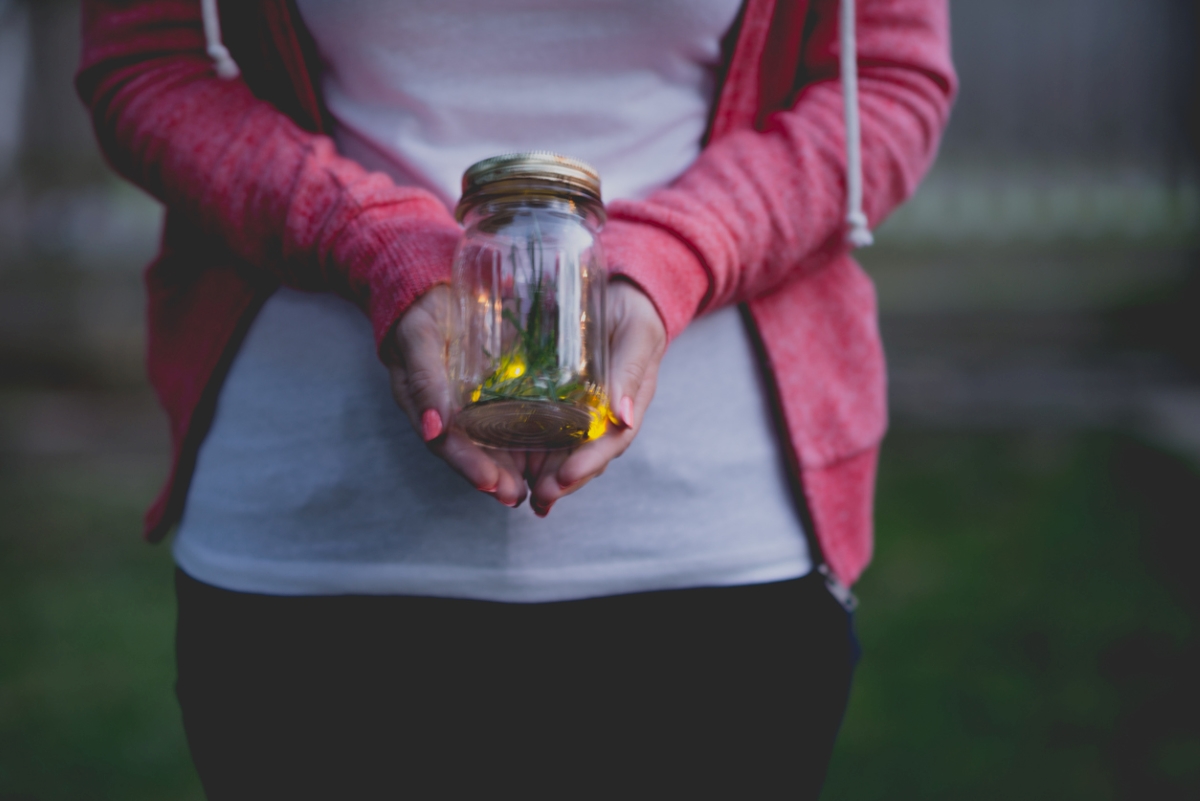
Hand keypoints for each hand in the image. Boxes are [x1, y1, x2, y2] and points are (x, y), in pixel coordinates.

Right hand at [385, 285, 527, 506]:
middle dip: (495, 477)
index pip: (447, 444)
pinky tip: (551, 453)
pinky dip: (528, 439)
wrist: (428, 288)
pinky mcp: (494, 390)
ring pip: (492, 443)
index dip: (468, 465)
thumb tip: (435, 427)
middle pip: (471, 452)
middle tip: (517, 497)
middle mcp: (449, 411)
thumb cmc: (418, 312)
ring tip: (537, 490)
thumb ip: (424, 378)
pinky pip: (510, 419)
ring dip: (512, 468)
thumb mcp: (417, 337)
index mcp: (426, 403)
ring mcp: (471, 403)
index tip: (490, 483)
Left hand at [525, 279, 666, 515]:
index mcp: (626, 405)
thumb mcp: (637, 334)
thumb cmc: (632, 313)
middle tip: (539, 497)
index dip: (588, 463)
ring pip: (562, 452)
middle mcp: (602, 416)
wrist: (618, 293)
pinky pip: (542, 431)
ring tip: (522, 495)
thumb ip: (630, 371)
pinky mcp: (556, 401)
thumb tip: (625, 417)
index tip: (565, 477)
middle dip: (562, 481)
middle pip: (583, 457)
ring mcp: (579, 412)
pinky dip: (527, 452)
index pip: (609, 442)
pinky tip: (507, 468)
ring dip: (545, 477)